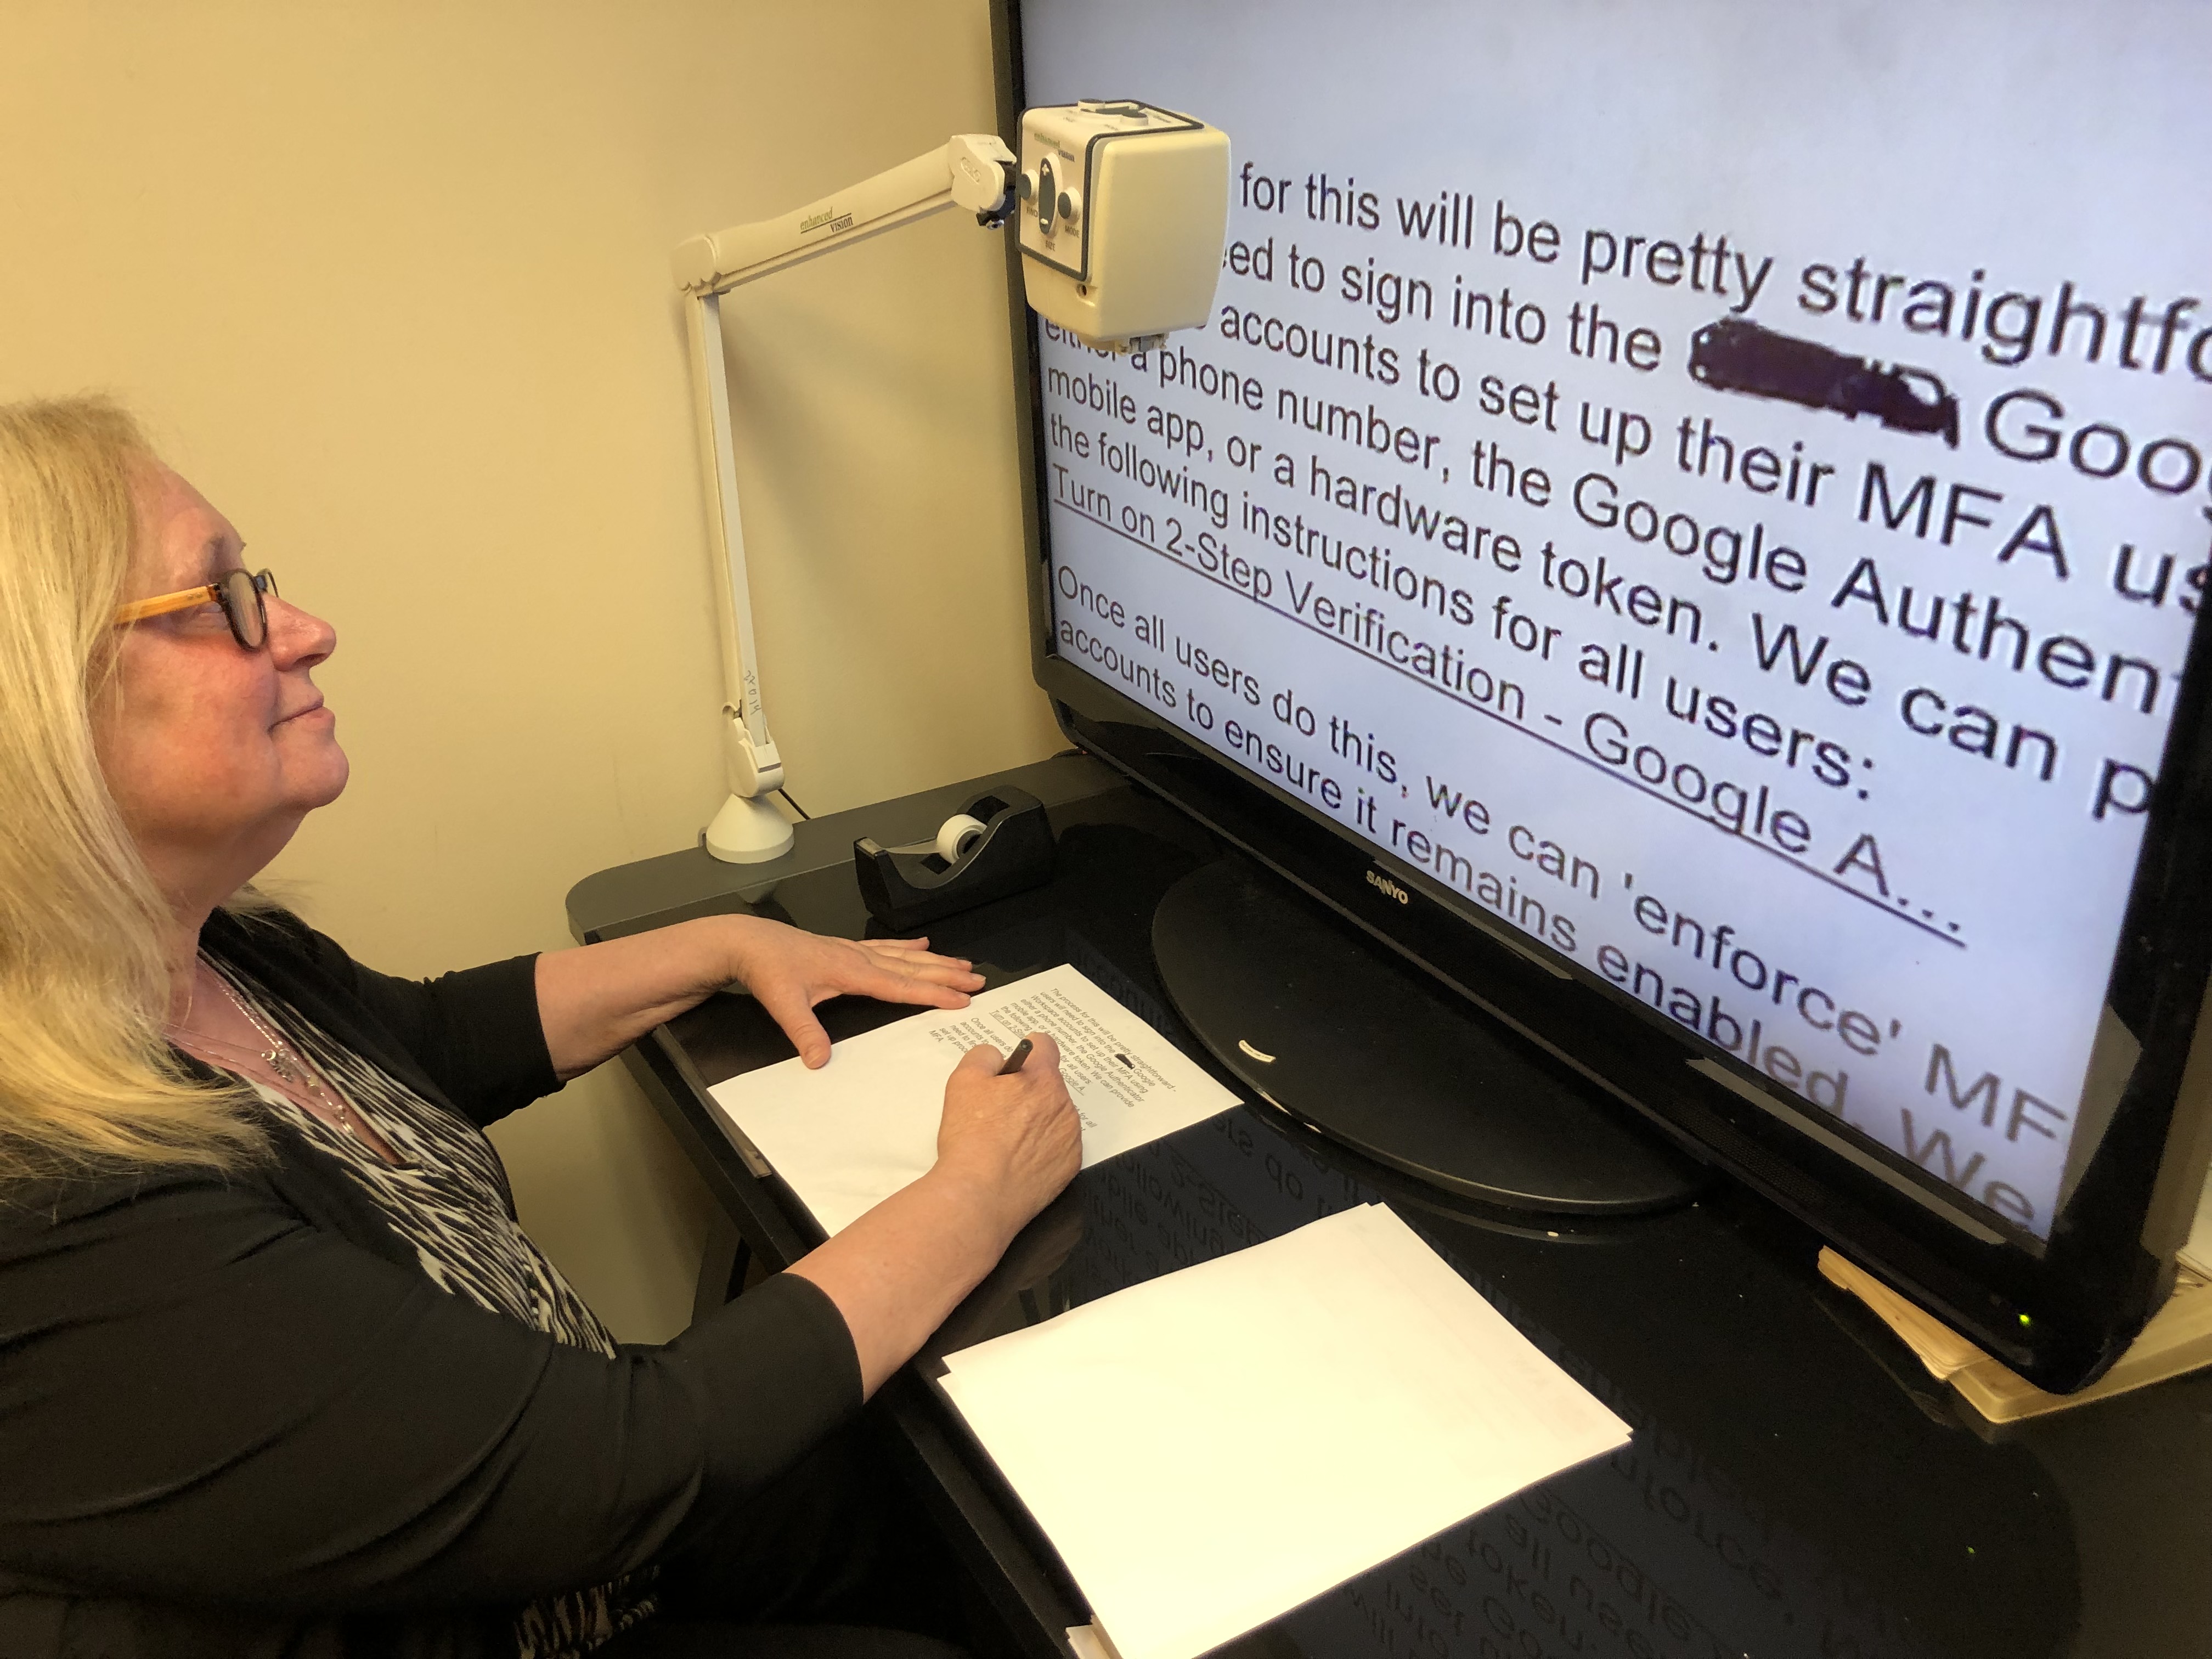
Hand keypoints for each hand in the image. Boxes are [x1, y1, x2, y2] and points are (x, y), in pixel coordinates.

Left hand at [727, 918, 983, 1067]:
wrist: (748, 942)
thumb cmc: (767, 970)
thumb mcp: (784, 1005)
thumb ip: (804, 1032)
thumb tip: (819, 1061)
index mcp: (851, 972)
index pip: (901, 985)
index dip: (933, 992)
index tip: (961, 999)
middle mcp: (858, 958)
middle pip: (912, 967)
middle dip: (946, 975)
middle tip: (977, 979)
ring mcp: (853, 951)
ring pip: (904, 956)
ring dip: (935, 961)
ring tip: (962, 963)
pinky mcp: (844, 948)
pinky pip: (886, 946)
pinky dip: (907, 946)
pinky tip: (921, 944)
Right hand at [933, 1033, 1082, 1241]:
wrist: (980, 1194)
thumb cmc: (971, 1138)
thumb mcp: (963, 1080)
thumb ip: (983, 1056)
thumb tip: (997, 1059)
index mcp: (1041, 1079)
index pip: (1045, 1046)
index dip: (1027, 1052)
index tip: (1013, 1067)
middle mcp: (1063, 1104)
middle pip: (1048, 1084)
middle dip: (1027, 1091)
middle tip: (998, 1111)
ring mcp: (1070, 1137)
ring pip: (1054, 1116)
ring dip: (1036, 1120)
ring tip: (1005, 1140)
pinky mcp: (1070, 1166)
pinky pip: (1058, 1146)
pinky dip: (1042, 1149)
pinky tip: (1017, 1160)